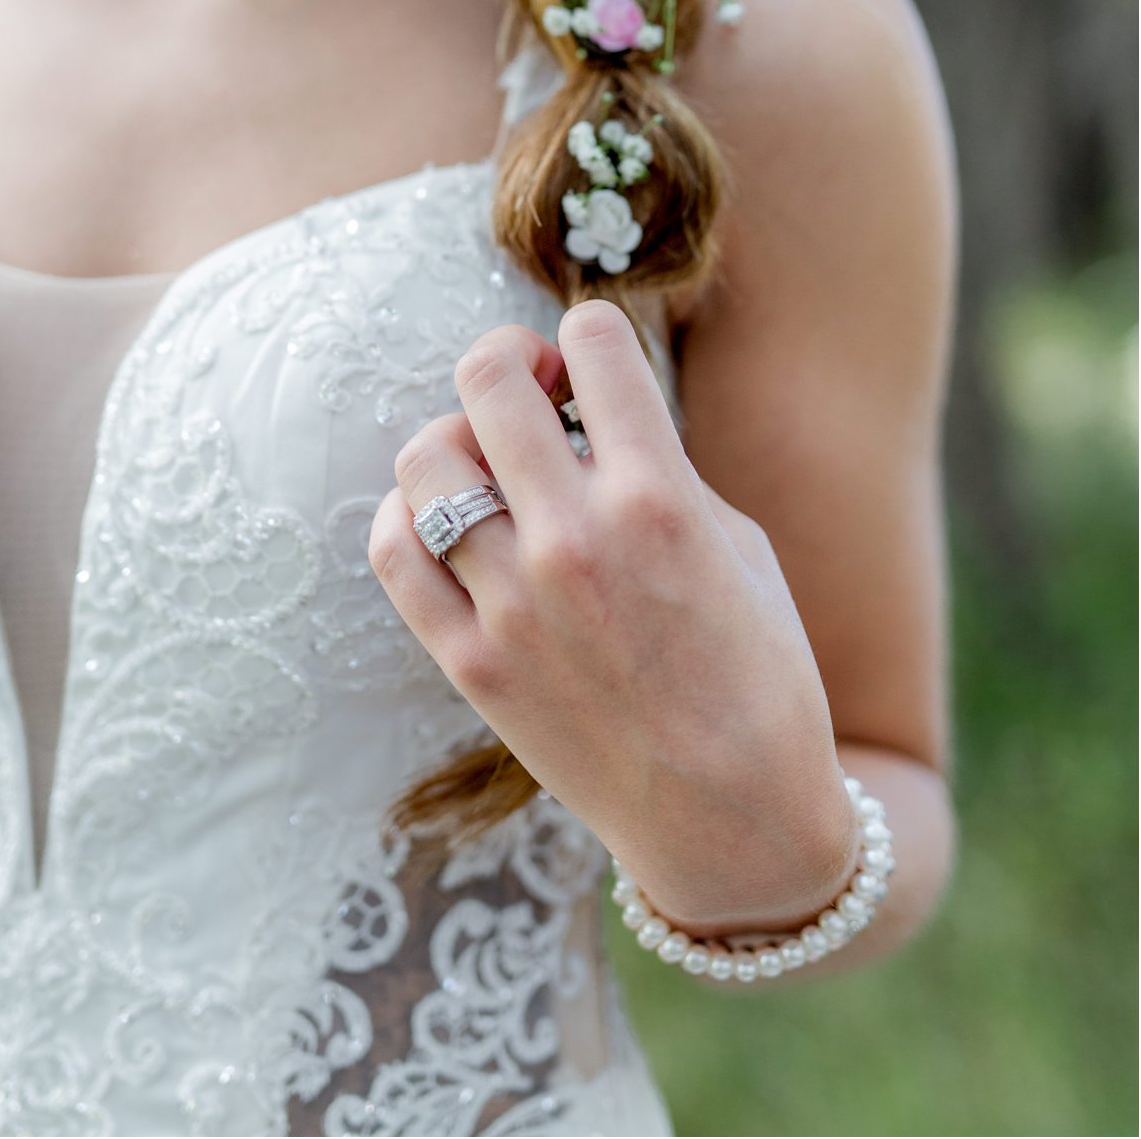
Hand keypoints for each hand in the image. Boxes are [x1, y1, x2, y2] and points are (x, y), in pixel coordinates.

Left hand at [368, 298, 854, 929]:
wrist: (735, 820)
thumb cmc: (760, 673)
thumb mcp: (737, 544)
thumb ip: (660, 467)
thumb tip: (586, 415)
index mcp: (660, 495)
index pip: (592, 338)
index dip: (590, 333)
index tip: (590, 365)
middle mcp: (573, 537)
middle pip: (487, 378)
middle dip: (508, 359)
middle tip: (530, 388)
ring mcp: (511, 603)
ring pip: (427, 456)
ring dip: (458, 439)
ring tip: (490, 467)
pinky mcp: (469, 663)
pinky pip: (394, 551)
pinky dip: (409, 516)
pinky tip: (447, 523)